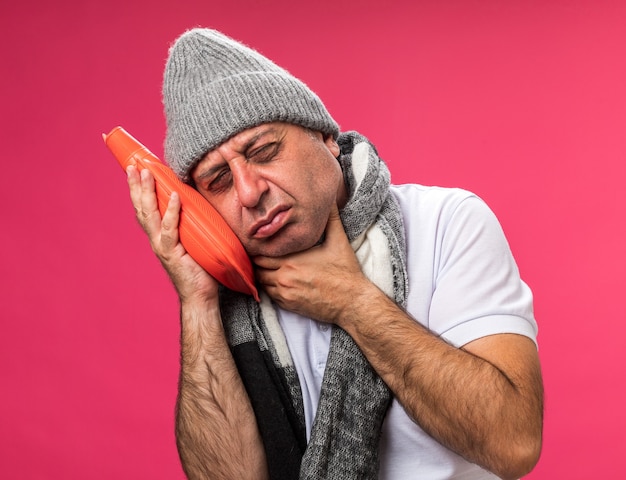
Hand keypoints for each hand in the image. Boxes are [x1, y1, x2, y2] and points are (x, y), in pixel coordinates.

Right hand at [127, 166, 218, 303]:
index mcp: (159, 236)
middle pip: (141, 207)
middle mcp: (156, 239)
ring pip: (150, 215)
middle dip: (136, 185)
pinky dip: (173, 212)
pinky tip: (175, 196)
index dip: (138, 189)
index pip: (145, 208)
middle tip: (134, 164)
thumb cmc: (198, 269)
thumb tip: (196, 203)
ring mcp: (162, 246)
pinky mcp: (172, 253)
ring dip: (147, 192)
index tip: (135, 169)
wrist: (199, 296)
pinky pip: (171, 229)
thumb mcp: (191, 241)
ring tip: (146, 172)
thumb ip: (188, 225)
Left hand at [254, 203, 370, 323]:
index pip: (260, 253)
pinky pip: (269, 295)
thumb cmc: (345, 272)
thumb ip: (331, 219)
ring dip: (262, 274)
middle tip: (261, 254)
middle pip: (257, 267)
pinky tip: (277, 280)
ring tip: (267, 267)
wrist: (352, 302)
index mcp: (292, 260)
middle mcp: (284, 277)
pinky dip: (269, 287)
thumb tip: (330, 201)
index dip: (258, 247)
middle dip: (257, 261)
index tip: (261, 242)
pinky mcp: (288, 305)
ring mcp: (285, 293)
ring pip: (261, 282)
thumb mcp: (339, 242)